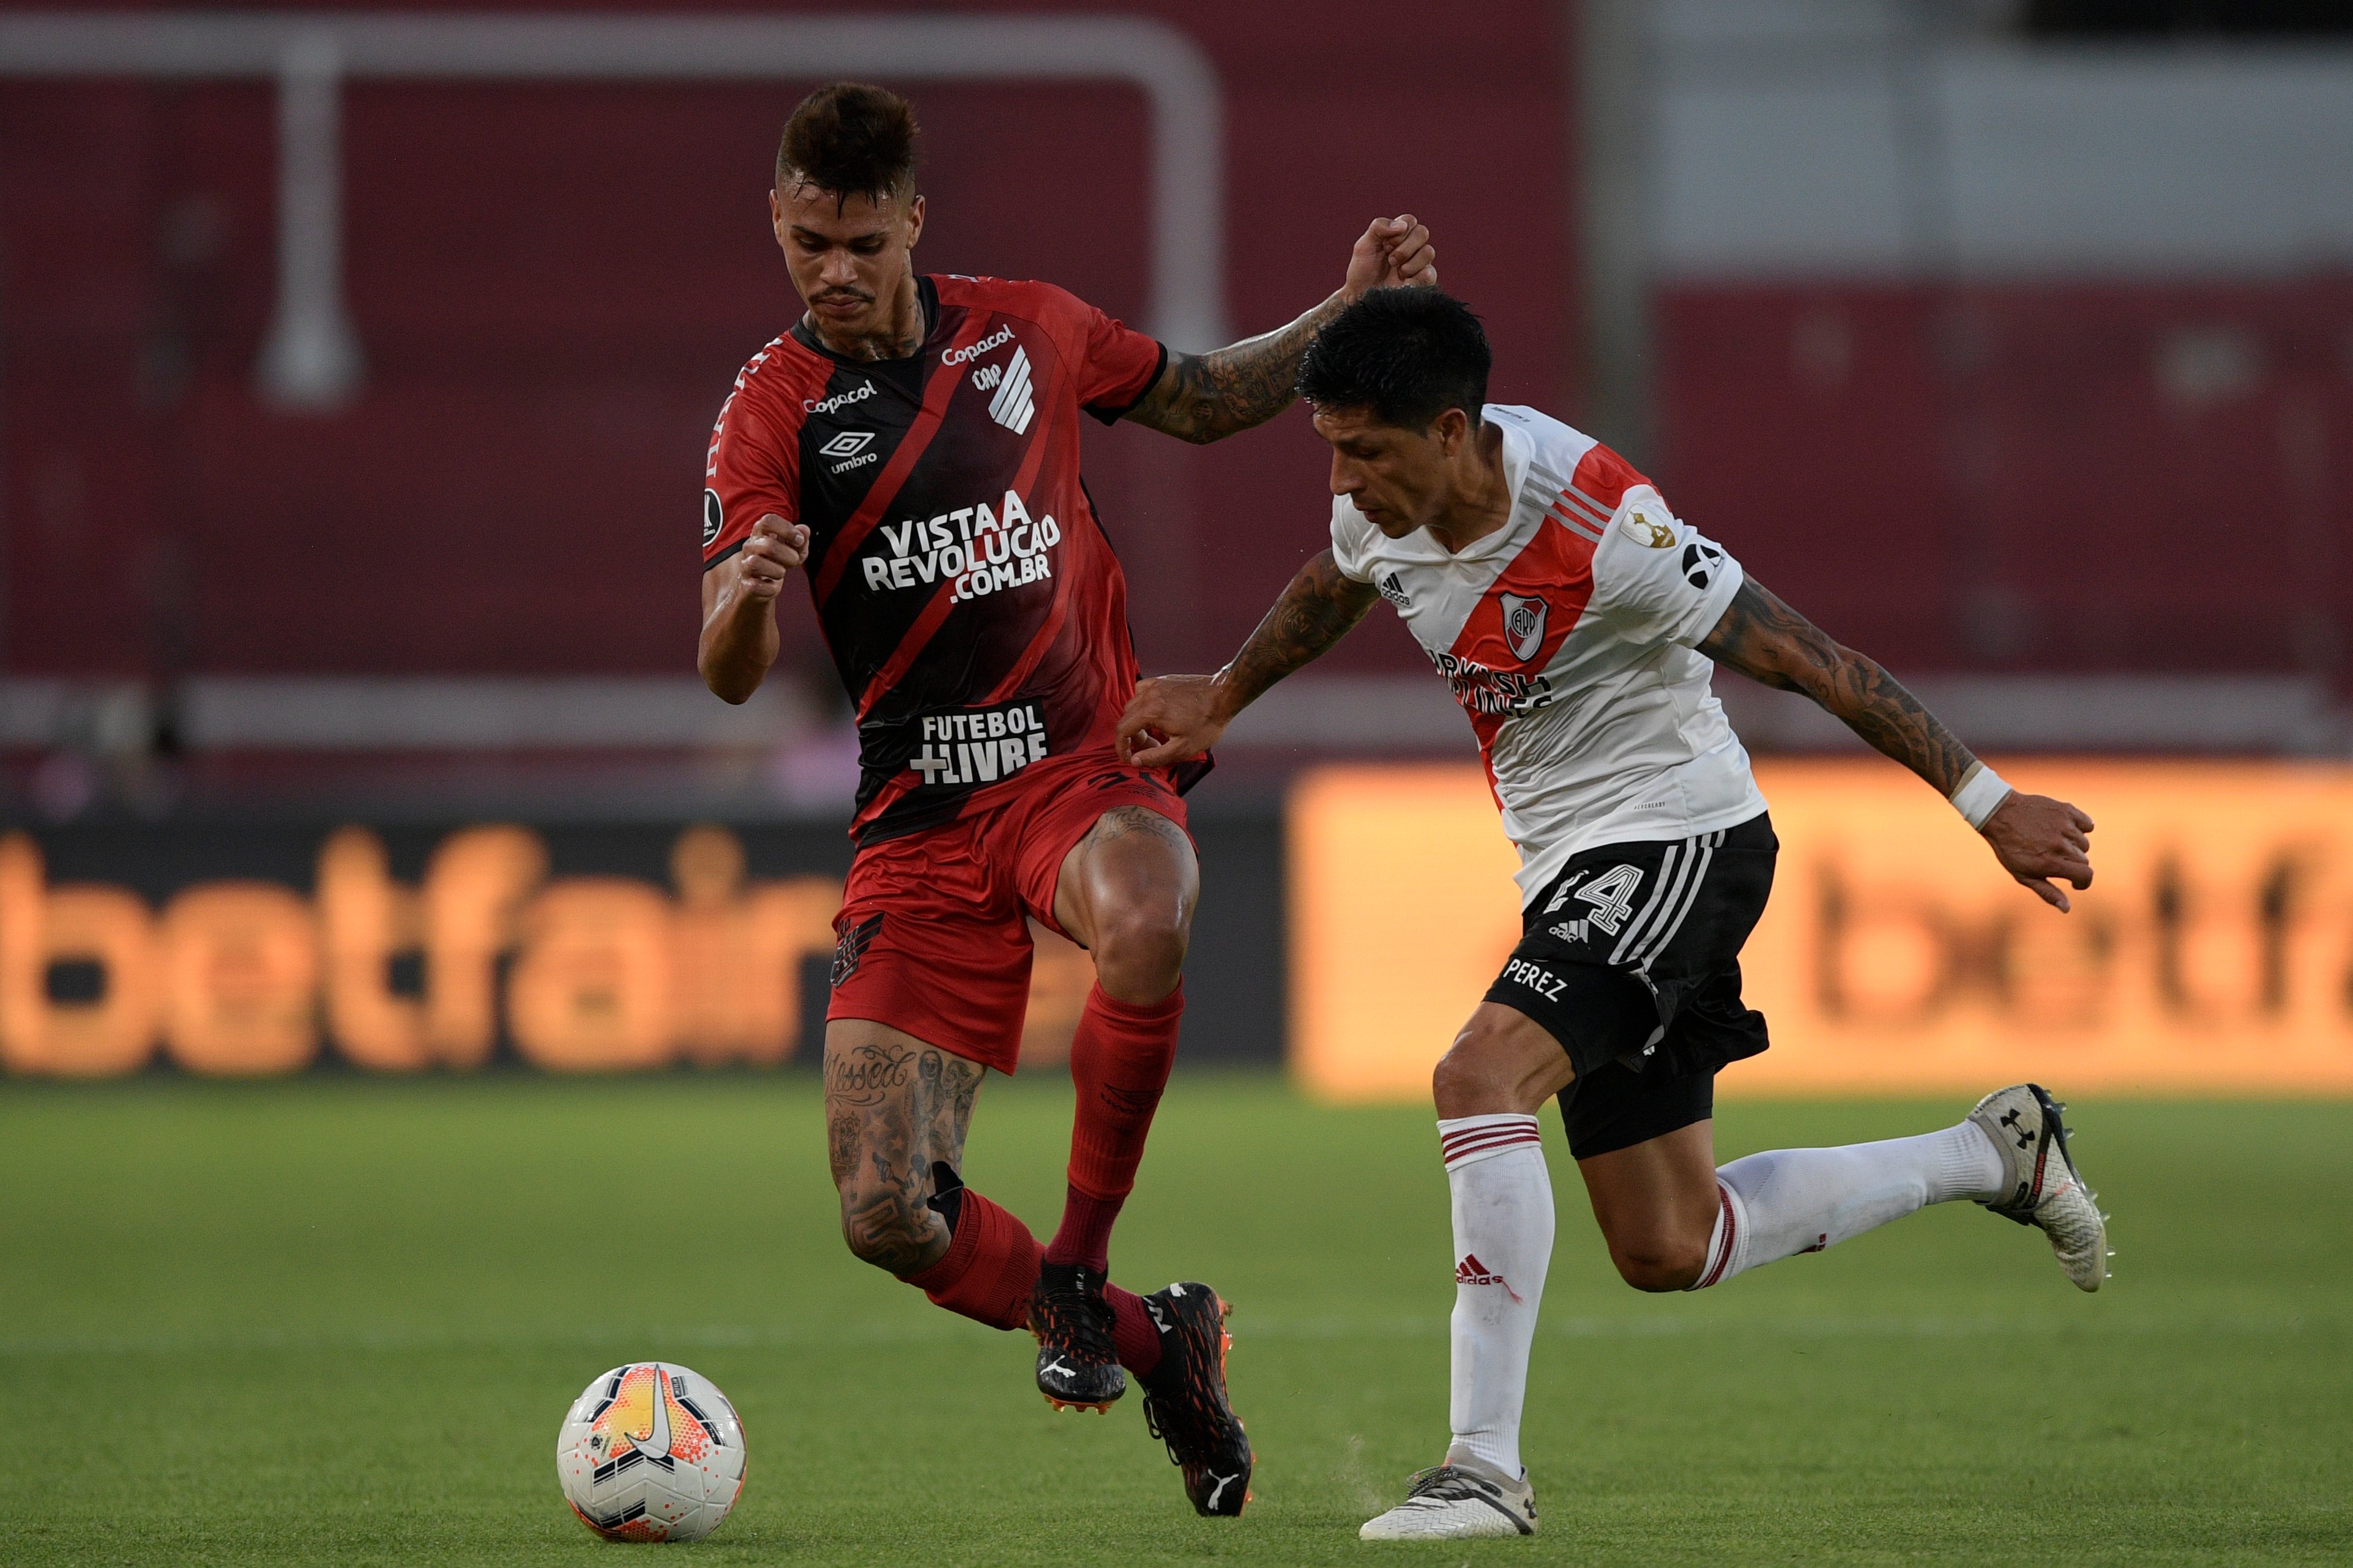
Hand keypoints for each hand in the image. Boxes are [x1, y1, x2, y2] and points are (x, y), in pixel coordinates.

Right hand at [738, 513, 809, 600]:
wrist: (761, 587)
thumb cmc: (778, 563)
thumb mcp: (794, 551)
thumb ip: (801, 540)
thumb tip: (804, 530)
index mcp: (761, 533)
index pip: (768, 521)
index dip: (787, 529)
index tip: (799, 540)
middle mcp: (750, 546)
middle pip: (768, 545)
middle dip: (788, 555)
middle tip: (794, 561)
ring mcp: (745, 565)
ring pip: (756, 564)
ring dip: (777, 571)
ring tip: (781, 573)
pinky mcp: (745, 585)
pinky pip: (755, 586)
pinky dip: (769, 589)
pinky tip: (772, 585)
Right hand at [1117, 674, 1235, 766]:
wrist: (1224, 695)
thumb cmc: (1207, 722)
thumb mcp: (1182, 748)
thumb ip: (1155, 757)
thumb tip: (1135, 761)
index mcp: (1150, 712)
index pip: (1122, 730)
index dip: (1121, 747)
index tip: (1128, 757)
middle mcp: (1149, 695)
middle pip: (1126, 718)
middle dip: (1133, 737)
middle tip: (1151, 747)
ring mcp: (1155, 685)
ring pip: (1133, 704)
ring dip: (1137, 721)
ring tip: (1155, 732)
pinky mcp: (1163, 680)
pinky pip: (1142, 691)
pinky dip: (1142, 704)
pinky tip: (1156, 713)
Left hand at [1343, 215, 1436, 301]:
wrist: (1360, 297)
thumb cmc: (1362, 271)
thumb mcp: (1364, 245)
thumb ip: (1379, 227)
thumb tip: (1402, 225)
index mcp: (1399, 235)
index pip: (1410, 221)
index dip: (1400, 231)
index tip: (1385, 245)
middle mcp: (1412, 247)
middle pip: (1422, 232)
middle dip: (1404, 246)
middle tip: (1390, 260)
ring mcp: (1419, 264)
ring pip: (1428, 251)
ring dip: (1409, 262)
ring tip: (1396, 272)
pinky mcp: (1423, 282)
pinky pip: (1430, 273)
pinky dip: (1415, 276)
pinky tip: (1403, 282)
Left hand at [1982, 792, 2094, 911]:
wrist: (1998, 814)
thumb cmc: (2009, 848)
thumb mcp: (2022, 875)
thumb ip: (2047, 892)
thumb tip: (2067, 908)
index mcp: (2051, 863)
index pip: (2086, 875)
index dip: (2083, 882)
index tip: (2075, 882)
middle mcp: (2060, 844)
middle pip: (2084, 860)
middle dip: (2072, 862)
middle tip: (2053, 856)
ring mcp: (2064, 826)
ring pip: (2084, 842)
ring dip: (2074, 844)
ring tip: (2053, 840)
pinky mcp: (2066, 810)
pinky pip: (2087, 824)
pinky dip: (2080, 827)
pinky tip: (2064, 828)